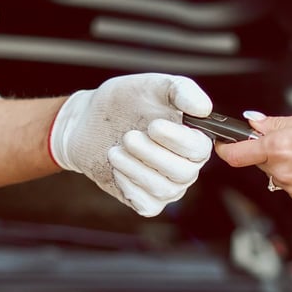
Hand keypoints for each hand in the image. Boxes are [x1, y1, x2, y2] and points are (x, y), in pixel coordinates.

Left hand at [49, 73, 213, 215]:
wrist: (88, 122)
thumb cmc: (124, 103)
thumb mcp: (152, 86)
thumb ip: (181, 91)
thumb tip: (203, 108)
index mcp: (193, 140)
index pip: (200, 149)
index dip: (177, 140)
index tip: (154, 126)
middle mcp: (185, 166)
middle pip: (183, 172)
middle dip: (151, 154)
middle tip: (128, 137)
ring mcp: (167, 187)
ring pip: (163, 189)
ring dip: (135, 168)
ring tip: (115, 150)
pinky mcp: (147, 201)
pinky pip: (147, 204)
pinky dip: (129, 185)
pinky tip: (117, 167)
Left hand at [214, 110, 291, 209]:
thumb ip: (279, 123)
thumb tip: (256, 123)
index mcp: (281, 147)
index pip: (236, 154)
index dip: (226, 147)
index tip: (223, 143)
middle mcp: (283, 172)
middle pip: (261, 162)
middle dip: (272, 152)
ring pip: (279, 176)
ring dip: (289, 166)